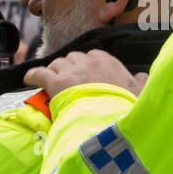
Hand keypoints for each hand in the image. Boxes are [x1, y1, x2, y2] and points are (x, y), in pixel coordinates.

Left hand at [23, 50, 147, 99]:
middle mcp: (87, 62)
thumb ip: (141, 82)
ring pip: (56, 64)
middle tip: (70, 82)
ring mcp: (70, 71)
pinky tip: (29, 79)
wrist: (107, 118)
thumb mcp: (139, 93)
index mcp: (107, 62)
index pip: (93, 55)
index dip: (87, 66)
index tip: (87, 76)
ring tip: (54, 83)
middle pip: (73, 58)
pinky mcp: (55, 82)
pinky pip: (39, 73)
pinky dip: (33, 75)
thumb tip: (143, 76)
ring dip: (55, 72)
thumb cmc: (124, 107)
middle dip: (70, 68)